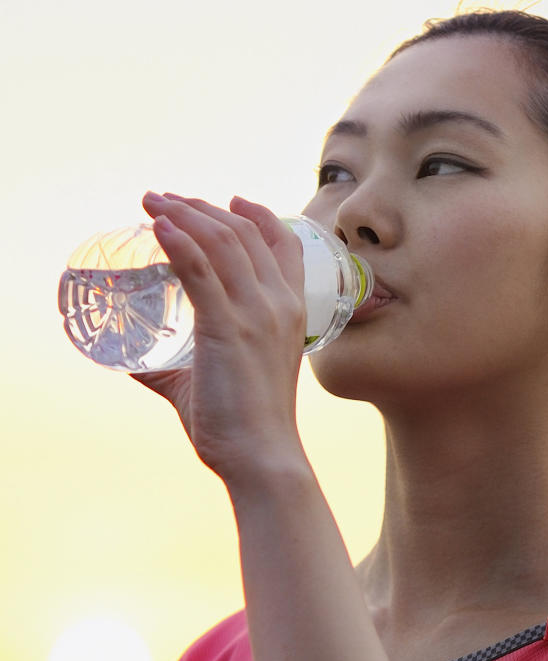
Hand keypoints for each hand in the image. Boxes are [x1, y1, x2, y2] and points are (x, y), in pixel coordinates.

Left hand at [134, 192, 309, 486]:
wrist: (262, 455)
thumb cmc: (244, 426)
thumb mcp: (222, 379)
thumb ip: (178, 367)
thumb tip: (136, 363)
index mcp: (292, 313)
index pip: (284, 245)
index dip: (257, 215)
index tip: (228, 199)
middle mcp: (280, 305)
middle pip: (246, 234)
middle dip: (203, 207)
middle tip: (167, 200)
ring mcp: (258, 314)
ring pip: (223, 242)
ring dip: (185, 214)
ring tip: (153, 204)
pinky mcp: (229, 328)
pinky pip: (203, 271)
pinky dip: (179, 242)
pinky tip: (160, 228)